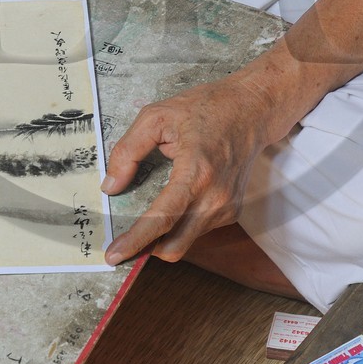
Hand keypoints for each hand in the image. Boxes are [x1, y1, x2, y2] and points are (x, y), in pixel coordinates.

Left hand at [102, 74, 276, 265]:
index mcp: (197, 172)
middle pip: (174, 246)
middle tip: (123, 242)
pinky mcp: (232, 211)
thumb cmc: (205, 108)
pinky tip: (175, 204)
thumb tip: (111, 186)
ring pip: (185, 241)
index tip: (113, 255)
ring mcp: (227, 207)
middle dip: (146, 249)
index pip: (163, 218)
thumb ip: (128, 151)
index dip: (136, 240)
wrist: (251, 110)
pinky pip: (198, 230)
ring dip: (163, 238)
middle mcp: (215, 196)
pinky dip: (180, 226)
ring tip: (147, 218)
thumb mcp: (156, 117)